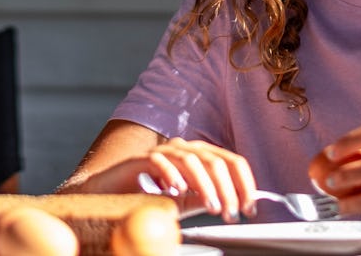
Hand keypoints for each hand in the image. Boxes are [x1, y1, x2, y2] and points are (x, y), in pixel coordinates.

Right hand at [82, 137, 259, 221]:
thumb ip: (206, 197)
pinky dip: (172, 174)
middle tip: (231, 213)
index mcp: (199, 155)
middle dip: (228, 189)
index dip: (244, 182)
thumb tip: (233, 202)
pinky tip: (178, 191)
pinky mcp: (140, 159)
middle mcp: (183, 148)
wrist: (110, 193)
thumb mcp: (186, 201)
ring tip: (211, 207)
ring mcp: (162, 151)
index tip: (250, 206)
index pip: (230, 161)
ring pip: (192, 160)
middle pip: (215, 161)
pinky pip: (160, 160)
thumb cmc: (149, 195)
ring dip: (205, 185)